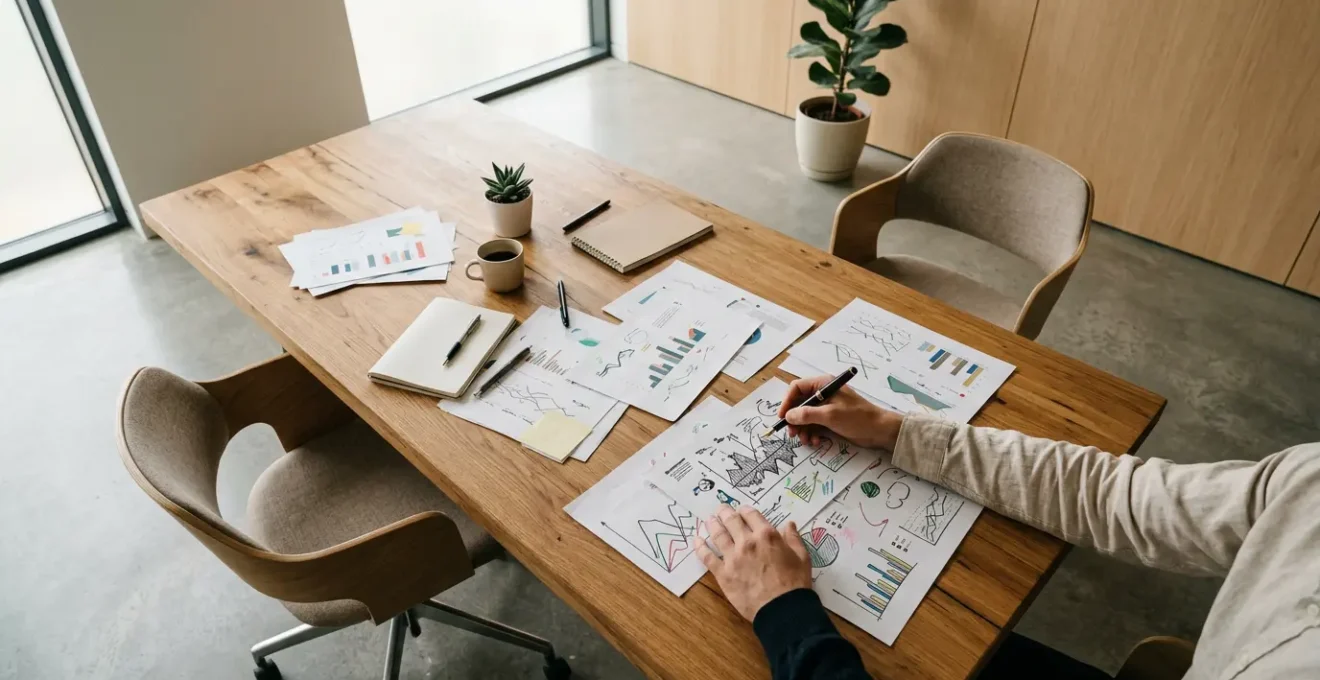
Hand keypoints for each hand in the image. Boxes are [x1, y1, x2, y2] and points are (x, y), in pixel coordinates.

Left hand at [695, 505, 812, 620]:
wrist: (782, 609)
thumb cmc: (794, 583)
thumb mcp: (802, 557)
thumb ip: (793, 538)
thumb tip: (789, 524)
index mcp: (767, 535)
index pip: (751, 515)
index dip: (745, 510)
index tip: (741, 510)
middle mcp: (747, 542)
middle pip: (731, 521)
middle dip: (725, 513)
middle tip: (721, 509)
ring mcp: (733, 557)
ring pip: (718, 535)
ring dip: (712, 525)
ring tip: (709, 520)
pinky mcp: (723, 573)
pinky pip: (708, 557)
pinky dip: (700, 547)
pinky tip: (696, 540)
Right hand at [776, 375, 902, 449]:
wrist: (879, 430)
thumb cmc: (856, 417)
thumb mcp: (830, 415)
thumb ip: (807, 415)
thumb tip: (788, 416)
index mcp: (823, 384)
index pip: (797, 388)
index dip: (787, 402)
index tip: (782, 417)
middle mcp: (823, 393)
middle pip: (799, 404)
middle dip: (795, 420)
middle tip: (792, 434)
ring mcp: (826, 407)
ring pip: (805, 417)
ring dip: (803, 429)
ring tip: (806, 440)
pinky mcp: (830, 419)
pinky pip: (814, 425)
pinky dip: (812, 433)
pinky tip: (816, 441)